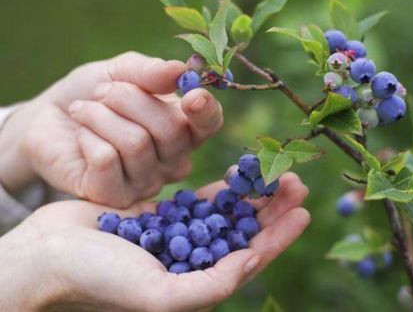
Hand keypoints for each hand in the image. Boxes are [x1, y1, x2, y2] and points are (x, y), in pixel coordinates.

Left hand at [0, 52, 222, 206]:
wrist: (50, 118)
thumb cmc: (93, 94)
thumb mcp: (120, 72)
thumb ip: (150, 72)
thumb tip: (181, 71)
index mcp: (183, 128)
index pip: (209, 124)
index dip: (205, 111)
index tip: (191, 95)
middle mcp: (172, 160)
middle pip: (170, 130)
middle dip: (128, 99)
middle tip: (102, 92)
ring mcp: (146, 183)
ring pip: (136, 143)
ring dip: (101, 116)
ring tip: (84, 111)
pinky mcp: (115, 197)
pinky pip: (106, 160)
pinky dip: (88, 137)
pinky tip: (81, 137)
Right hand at [0, 173, 309, 311]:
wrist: (53, 253)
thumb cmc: (100, 279)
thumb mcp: (158, 295)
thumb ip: (209, 286)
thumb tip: (251, 263)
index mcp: (197, 284)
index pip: (250, 259)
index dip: (279, 237)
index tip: (304, 212)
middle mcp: (193, 260)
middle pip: (244, 232)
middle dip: (272, 210)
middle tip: (296, 183)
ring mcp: (180, 235)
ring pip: (227, 213)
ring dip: (252, 194)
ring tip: (275, 173)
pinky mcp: (164, 214)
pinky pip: (201, 199)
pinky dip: (221, 187)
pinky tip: (239, 174)